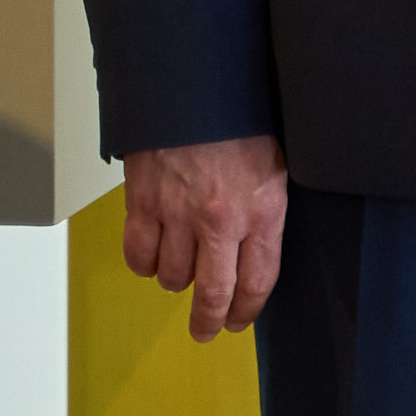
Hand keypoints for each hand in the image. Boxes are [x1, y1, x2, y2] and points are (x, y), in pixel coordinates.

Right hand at [121, 135, 290, 342]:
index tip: (240, 320)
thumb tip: (258, 242)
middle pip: (212, 292)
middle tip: (206, 331)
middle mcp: (221, 220)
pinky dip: (143, 263)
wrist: (196, 83)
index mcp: (263, 209)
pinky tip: (151, 257)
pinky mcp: (143, 204)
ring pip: (172, 276)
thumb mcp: (278, 161)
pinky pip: (137, 254)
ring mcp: (178, 214)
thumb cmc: (240, 116)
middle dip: (209, 320)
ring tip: (181, 273)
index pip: (258, 279)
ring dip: (176, 281)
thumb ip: (266, 206)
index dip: (248, 308)